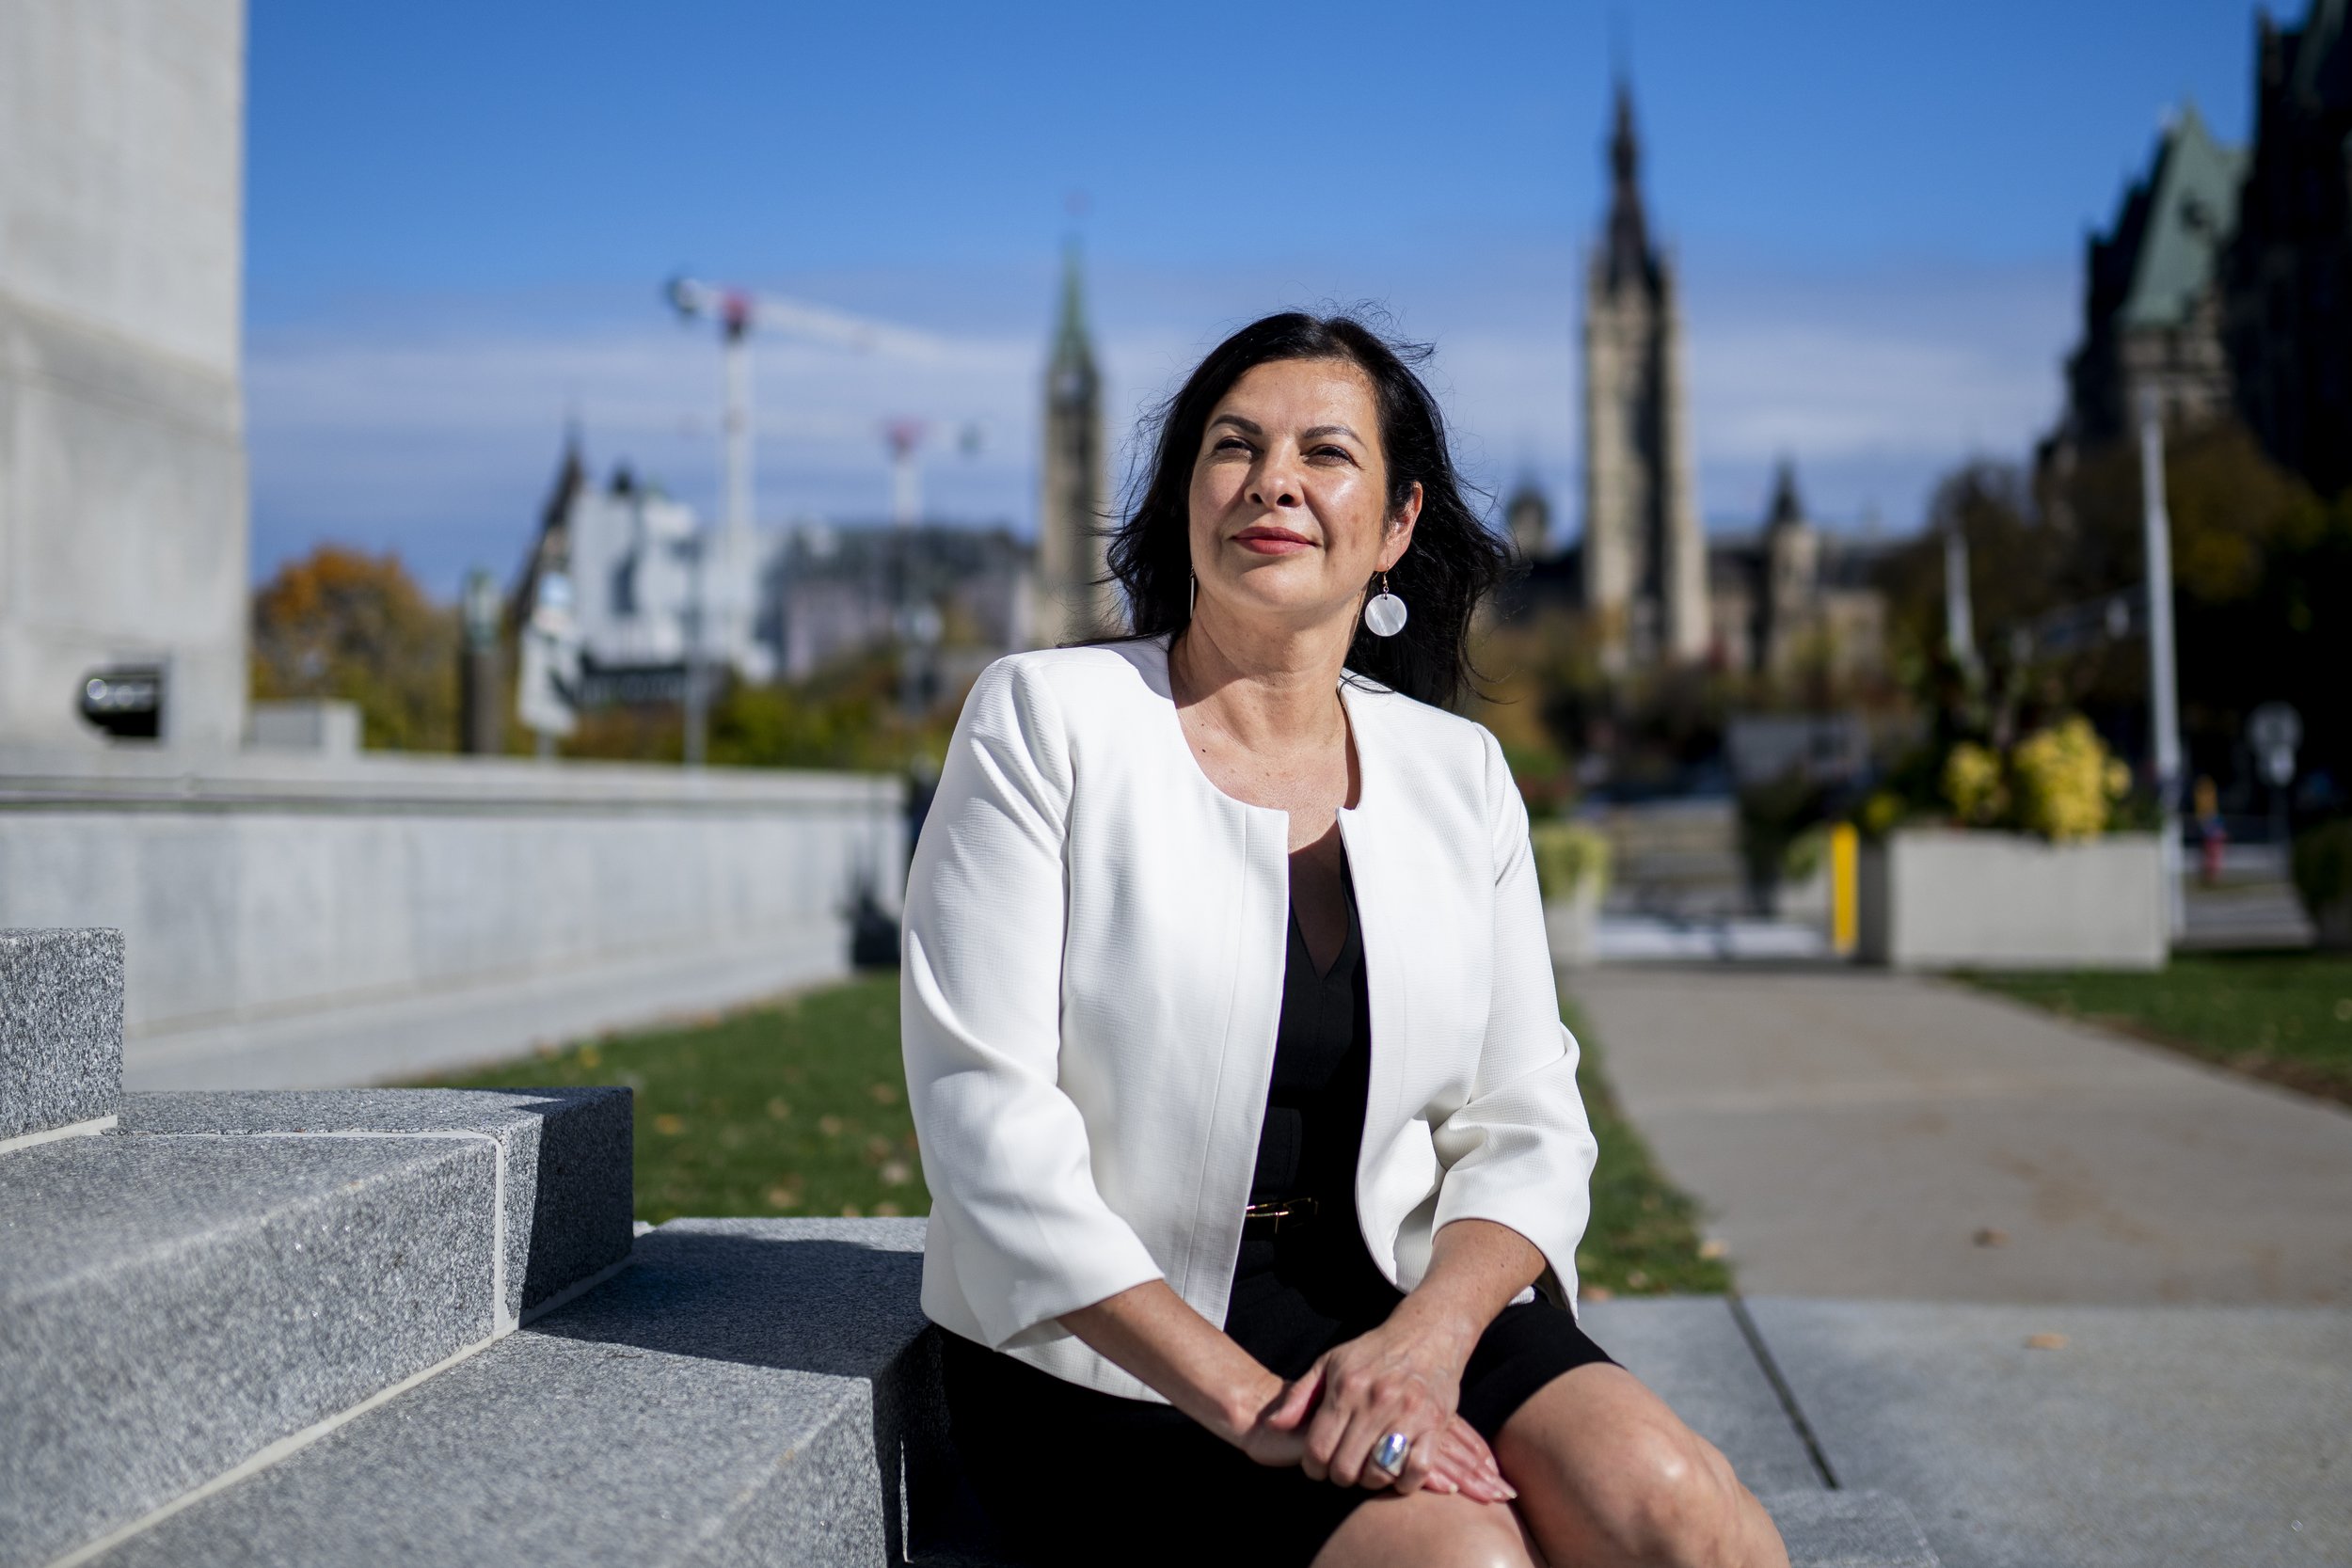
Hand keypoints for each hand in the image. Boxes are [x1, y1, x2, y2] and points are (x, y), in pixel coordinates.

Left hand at [1264, 1323, 1514, 1503]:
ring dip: (1370, 1480)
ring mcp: (1407, 1414)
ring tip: (1369, 1468)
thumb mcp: (1329, 1363)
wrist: (1427, 1334)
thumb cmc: (1373, 1352)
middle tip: (1345, 1467)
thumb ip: (1299, 1395)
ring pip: (1379, 1473)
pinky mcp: (1435, 1424)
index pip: (1318, 1450)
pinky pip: (1417, 1470)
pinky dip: (1405, 1480)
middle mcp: (1376, 1402)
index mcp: (1347, 1388)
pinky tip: (1398, 1470)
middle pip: (1346, 1468)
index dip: (1313, 1467)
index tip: (1319, 1464)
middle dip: (1340, 1476)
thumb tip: (1271, 1424)